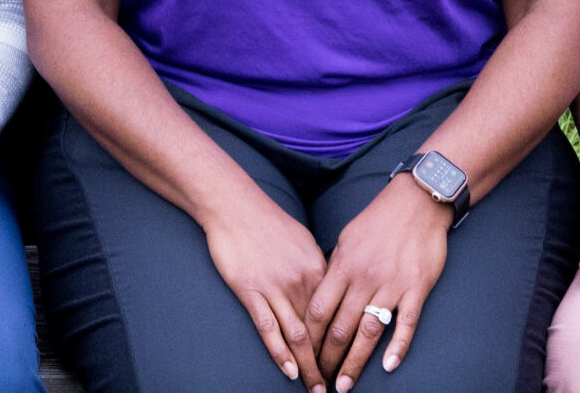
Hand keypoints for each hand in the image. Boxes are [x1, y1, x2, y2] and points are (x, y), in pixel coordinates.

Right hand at [198, 191, 331, 389]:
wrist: (233, 205)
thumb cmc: (266, 221)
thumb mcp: (302, 241)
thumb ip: (316, 268)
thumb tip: (328, 289)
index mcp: (317, 269)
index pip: (336, 316)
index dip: (342, 344)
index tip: (346, 363)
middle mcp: (301, 282)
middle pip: (321, 332)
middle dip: (329, 363)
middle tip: (335, 387)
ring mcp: (275, 288)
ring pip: (298, 336)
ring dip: (309, 367)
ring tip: (315, 389)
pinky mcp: (250, 291)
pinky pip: (269, 329)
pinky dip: (280, 354)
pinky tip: (289, 372)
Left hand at [309, 177, 447, 391]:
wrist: (417, 202)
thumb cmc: (378, 221)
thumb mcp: (347, 239)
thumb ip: (334, 268)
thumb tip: (319, 293)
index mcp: (342, 266)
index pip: (317, 310)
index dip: (307, 337)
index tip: (302, 356)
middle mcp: (363, 278)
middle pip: (339, 327)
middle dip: (326, 358)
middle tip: (321, 381)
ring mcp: (391, 285)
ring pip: (368, 331)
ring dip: (354, 362)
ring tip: (344, 385)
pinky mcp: (417, 288)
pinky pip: (406, 323)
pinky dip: (397, 346)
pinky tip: (387, 367)